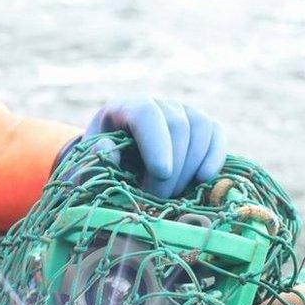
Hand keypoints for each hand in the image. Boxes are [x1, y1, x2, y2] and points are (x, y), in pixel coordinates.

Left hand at [83, 97, 226, 197]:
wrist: (118, 171)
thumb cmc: (101, 170)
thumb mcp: (87, 169)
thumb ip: (92, 162)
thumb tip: (105, 149)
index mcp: (123, 108)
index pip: (146, 113)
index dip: (157, 143)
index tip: (160, 173)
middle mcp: (156, 104)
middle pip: (177, 125)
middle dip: (172, 168)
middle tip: (157, 200)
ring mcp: (182, 112)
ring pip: (200, 129)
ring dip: (190, 168)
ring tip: (171, 197)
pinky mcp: (202, 127)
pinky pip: (216, 135)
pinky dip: (214, 158)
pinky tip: (202, 181)